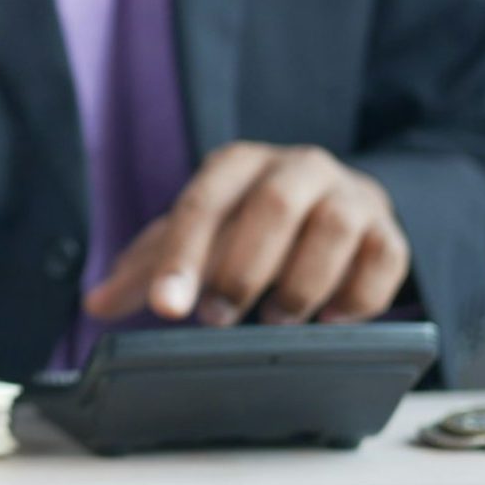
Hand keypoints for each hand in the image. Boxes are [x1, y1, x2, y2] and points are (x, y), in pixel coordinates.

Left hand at [83, 142, 409, 326]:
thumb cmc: (250, 224)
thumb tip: (95, 304)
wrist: (335, 204)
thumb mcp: (198, 236)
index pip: (202, 204)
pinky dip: (357, 296)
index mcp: (237, 164)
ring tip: (277, 320)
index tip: (166, 308)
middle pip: (272, 207)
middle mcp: (297, 167)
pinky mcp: (389, 230)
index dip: (181, 258)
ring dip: (301, 284)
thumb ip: (148, 269)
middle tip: (218, 320)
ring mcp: (349, 195)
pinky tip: (330, 320)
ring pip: (333, 229)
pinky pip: (384, 258)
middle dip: (242, 270)